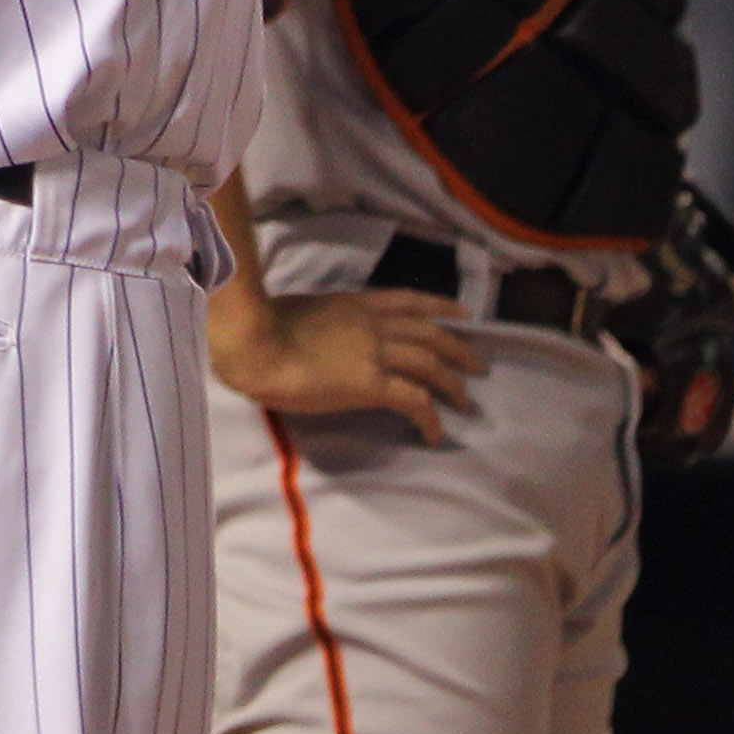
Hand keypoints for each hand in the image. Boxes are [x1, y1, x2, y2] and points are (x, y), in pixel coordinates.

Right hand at [211, 287, 486, 444]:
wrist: (255, 344)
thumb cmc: (262, 330)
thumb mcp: (301, 312)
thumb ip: (324, 322)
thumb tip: (324, 335)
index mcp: (356, 304)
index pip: (409, 300)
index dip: (441, 306)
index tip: (463, 314)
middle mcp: (373, 323)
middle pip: (430, 332)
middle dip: (459, 348)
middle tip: (478, 366)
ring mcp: (375, 351)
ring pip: (431, 364)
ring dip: (452, 384)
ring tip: (465, 402)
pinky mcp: (372, 383)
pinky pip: (414, 401)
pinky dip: (430, 417)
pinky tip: (434, 433)